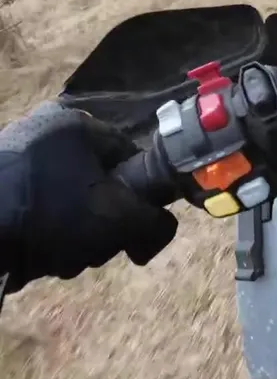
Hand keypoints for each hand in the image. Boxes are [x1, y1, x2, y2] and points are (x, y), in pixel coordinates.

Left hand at [0, 102, 177, 296]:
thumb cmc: (50, 215)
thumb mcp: (122, 220)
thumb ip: (157, 224)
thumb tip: (158, 230)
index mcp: (76, 124)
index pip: (133, 157)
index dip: (141, 197)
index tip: (132, 228)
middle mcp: (44, 132)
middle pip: (102, 182)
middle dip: (104, 223)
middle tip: (96, 245)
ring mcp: (16, 158)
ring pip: (72, 202)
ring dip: (77, 235)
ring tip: (64, 254)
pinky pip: (41, 210)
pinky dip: (47, 235)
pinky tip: (41, 254)